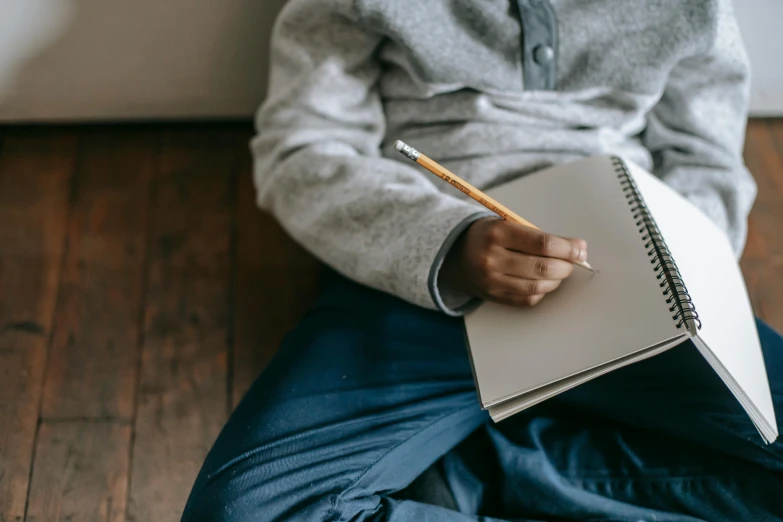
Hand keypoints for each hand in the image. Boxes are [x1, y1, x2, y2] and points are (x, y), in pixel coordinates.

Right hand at [439, 217, 587, 306]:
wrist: (455, 255)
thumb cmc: (488, 236)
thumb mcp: (506, 224)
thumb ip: (538, 236)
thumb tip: (577, 248)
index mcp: (497, 234)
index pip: (542, 244)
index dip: (567, 248)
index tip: (580, 249)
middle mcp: (492, 259)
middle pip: (542, 268)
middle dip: (566, 266)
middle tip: (573, 261)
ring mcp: (492, 281)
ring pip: (538, 286)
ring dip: (557, 280)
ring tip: (559, 271)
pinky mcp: (494, 296)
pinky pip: (528, 299)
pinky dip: (542, 291)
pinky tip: (544, 282)